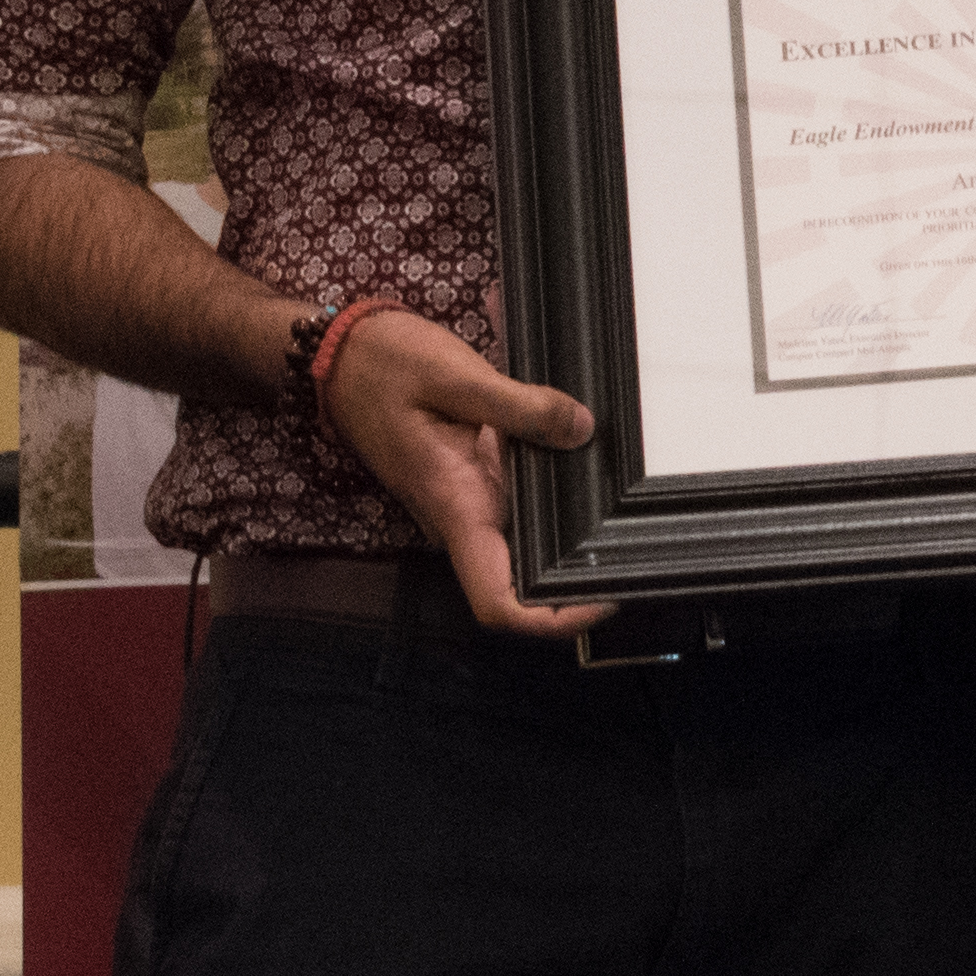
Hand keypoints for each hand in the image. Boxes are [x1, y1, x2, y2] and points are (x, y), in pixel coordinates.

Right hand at [316, 309, 608, 636]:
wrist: (341, 357)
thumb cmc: (384, 366)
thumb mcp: (455, 374)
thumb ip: (523, 406)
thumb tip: (580, 429)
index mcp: (454, 505)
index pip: (499, 602)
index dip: (554, 619)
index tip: (603, 598)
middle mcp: (461, 518)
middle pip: (524, 583)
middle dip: (580, 578)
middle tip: (635, 545)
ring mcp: (466, 504)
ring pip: (525, 547)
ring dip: (570, 539)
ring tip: (620, 504)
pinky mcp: (472, 483)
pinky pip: (518, 509)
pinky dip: (553, 500)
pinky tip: (582, 464)